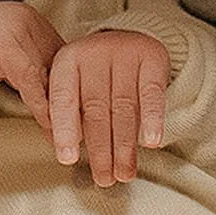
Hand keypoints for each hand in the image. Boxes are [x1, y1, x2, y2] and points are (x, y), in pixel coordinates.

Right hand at [0, 0, 63, 129]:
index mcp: (27, 16)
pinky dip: (40, 106)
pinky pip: (31, 83)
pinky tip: (47, 124)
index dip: (67, 79)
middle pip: (57, 61)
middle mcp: (26, 18)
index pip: (59, 51)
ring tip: (66, 129)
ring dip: (58, 104)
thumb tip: (52, 88)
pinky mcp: (7, 49)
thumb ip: (26, 59)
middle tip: (78, 120)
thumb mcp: (2, 49)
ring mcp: (17, 31)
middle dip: (66, 92)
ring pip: (47, 73)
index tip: (76, 102)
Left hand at [47, 29, 169, 184]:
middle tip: (104, 178)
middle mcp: (94, 53)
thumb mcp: (76, 84)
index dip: (65, 130)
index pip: (63, 98)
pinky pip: (152, 93)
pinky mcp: (151, 58)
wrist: (131, 36)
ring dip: (124, 145)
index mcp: (68, 61)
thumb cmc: (97, 72)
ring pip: (123, 107)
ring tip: (124, 173)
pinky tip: (150, 142)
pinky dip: (152, 119)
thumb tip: (65, 155)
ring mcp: (123, 53)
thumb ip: (67, 114)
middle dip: (100, 149)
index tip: (68, 159)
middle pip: (96, 109)